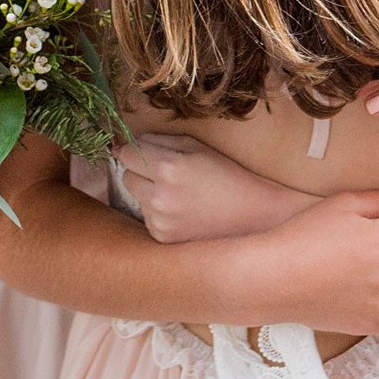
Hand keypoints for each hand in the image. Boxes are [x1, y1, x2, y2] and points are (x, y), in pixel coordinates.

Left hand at [113, 134, 304, 243]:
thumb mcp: (197, 147)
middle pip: (127, 177)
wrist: (252, 214)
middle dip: (140, 172)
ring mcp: (160, 221)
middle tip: (166, 173)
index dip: (132, 150)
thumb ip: (159, 141)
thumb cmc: (227, 174)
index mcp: (167, 168)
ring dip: (150, 193)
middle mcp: (159, 196)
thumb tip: (125, 144)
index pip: (126, 154)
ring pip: (137, 198)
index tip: (140, 152)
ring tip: (181, 194)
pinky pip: (148, 218)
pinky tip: (183, 211)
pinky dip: (159, 213)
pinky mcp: (163, 237)